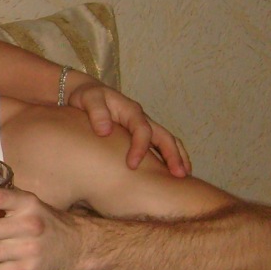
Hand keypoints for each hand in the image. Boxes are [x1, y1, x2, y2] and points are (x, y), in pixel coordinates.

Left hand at [66, 79, 190, 176]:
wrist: (85, 93)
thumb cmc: (87, 97)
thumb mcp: (88, 99)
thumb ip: (97, 112)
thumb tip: (105, 131)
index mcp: (131, 111)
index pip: (142, 130)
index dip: (140, 148)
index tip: (132, 165)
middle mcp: (141, 118)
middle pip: (164, 136)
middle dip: (173, 155)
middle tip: (180, 176)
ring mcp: (143, 126)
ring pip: (167, 141)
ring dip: (177, 157)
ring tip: (185, 176)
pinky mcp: (140, 134)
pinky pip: (159, 145)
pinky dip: (169, 157)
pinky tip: (170, 174)